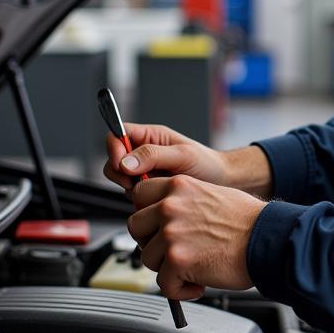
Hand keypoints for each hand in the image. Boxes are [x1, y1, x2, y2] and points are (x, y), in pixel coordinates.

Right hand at [103, 123, 271, 196]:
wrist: (221, 184)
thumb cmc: (207, 164)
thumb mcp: (183, 155)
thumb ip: (153, 155)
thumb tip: (126, 161)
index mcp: (150, 136)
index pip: (118, 134)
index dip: (114, 148)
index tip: (122, 164)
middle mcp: (143, 152)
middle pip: (113, 158)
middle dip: (120, 172)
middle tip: (136, 181)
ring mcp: (143, 172)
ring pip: (120, 178)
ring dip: (131, 186)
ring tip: (155, 187)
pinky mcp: (146, 189)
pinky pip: (131, 194)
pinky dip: (139, 198)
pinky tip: (158, 196)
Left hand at [128, 175, 267, 297]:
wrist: (267, 240)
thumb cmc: (247, 222)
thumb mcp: (211, 193)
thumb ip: (183, 200)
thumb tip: (163, 216)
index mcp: (179, 186)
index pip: (139, 195)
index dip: (147, 214)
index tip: (156, 224)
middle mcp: (171, 206)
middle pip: (136, 227)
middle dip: (152, 242)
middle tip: (173, 250)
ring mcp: (172, 234)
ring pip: (148, 258)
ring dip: (167, 268)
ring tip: (192, 267)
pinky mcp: (177, 261)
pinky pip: (164, 284)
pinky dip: (179, 290)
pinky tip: (198, 282)